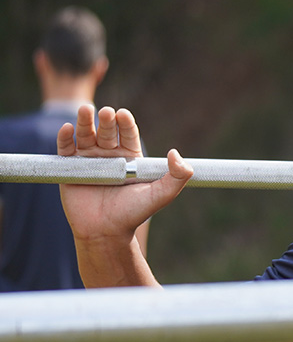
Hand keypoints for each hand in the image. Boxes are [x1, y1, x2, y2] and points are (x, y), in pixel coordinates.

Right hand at [57, 104, 191, 242]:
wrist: (106, 232)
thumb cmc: (134, 213)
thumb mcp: (162, 195)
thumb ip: (177, 176)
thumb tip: (175, 153)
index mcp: (130, 158)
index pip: (128, 134)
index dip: (126, 123)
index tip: (124, 115)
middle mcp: (109, 156)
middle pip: (107, 132)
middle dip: (106, 121)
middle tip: (106, 113)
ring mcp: (89, 160)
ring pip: (85, 135)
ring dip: (84, 122)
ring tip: (85, 110)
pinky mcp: (70, 168)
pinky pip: (66, 149)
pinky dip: (65, 138)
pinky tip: (68, 129)